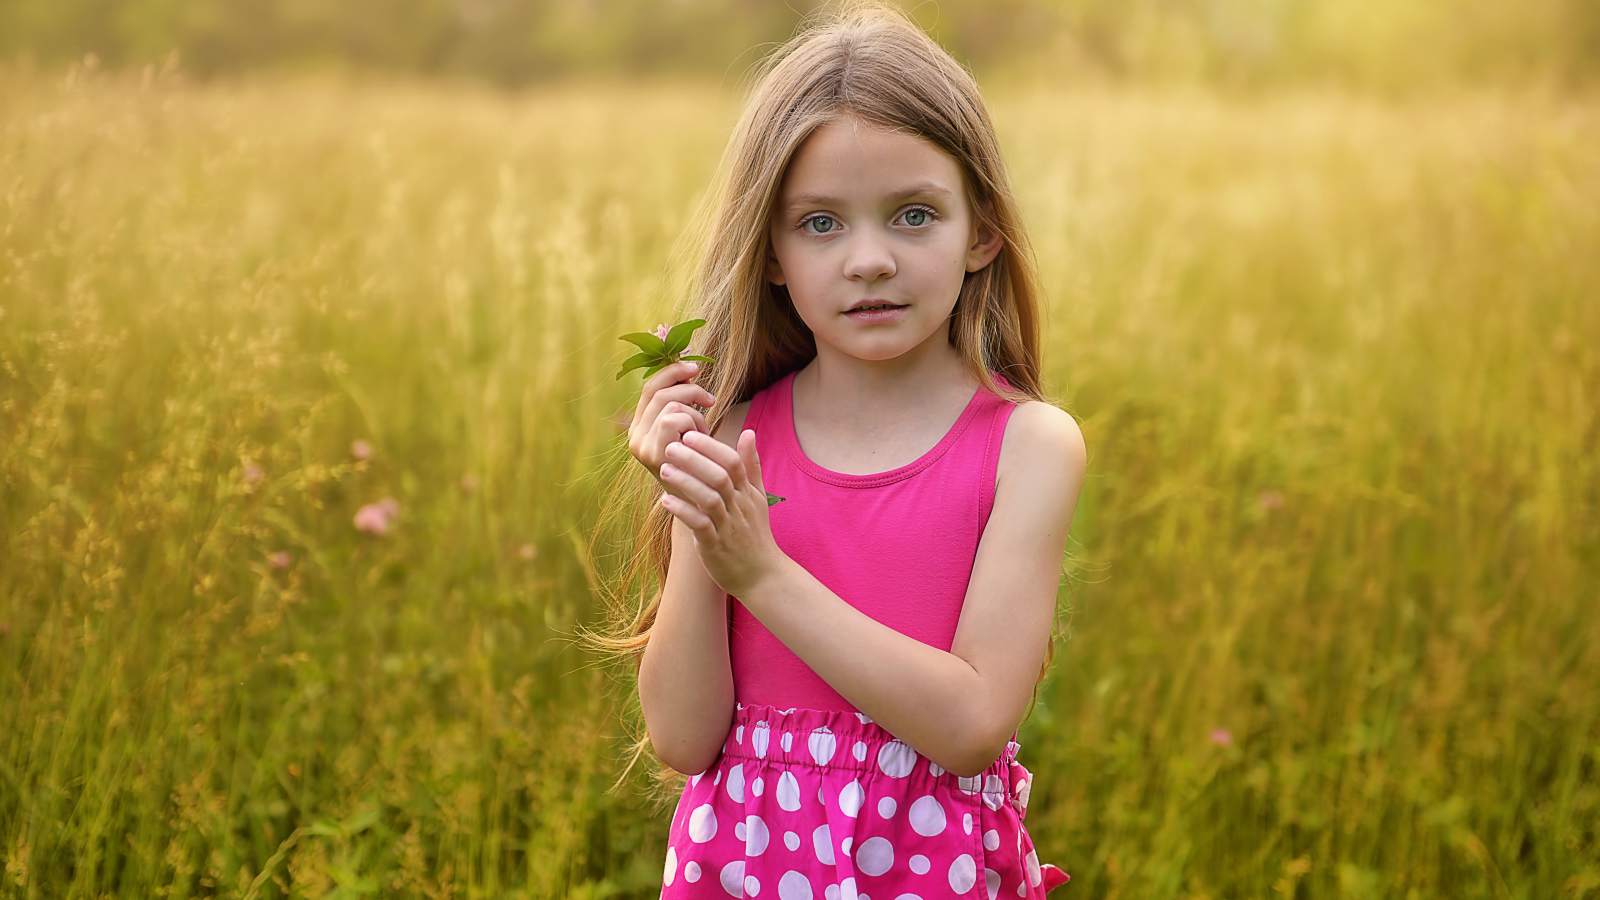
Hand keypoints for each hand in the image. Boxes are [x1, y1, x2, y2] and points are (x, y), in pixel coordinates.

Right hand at [627, 361, 715, 481]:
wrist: (702, 502)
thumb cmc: (701, 463)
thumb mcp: (690, 429)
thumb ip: (683, 402)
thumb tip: (688, 366)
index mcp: (640, 426)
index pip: (650, 387)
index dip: (672, 371)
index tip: (695, 366)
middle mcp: (635, 435)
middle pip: (659, 391)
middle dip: (689, 389)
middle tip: (710, 400)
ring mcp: (641, 445)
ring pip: (669, 404)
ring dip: (695, 414)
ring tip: (703, 433)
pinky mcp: (652, 454)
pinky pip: (674, 419)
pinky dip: (693, 424)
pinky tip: (700, 441)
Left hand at [658, 429, 784, 596]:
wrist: (763, 576)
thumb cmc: (755, 534)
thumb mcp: (758, 498)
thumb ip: (752, 465)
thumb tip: (748, 432)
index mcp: (747, 493)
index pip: (733, 462)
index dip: (711, 446)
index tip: (690, 433)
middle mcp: (739, 507)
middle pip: (720, 476)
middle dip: (695, 459)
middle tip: (671, 446)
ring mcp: (728, 526)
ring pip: (709, 499)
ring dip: (686, 482)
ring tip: (664, 469)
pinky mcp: (716, 546)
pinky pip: (700, 525)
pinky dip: (683, 512)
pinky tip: (666, 501)